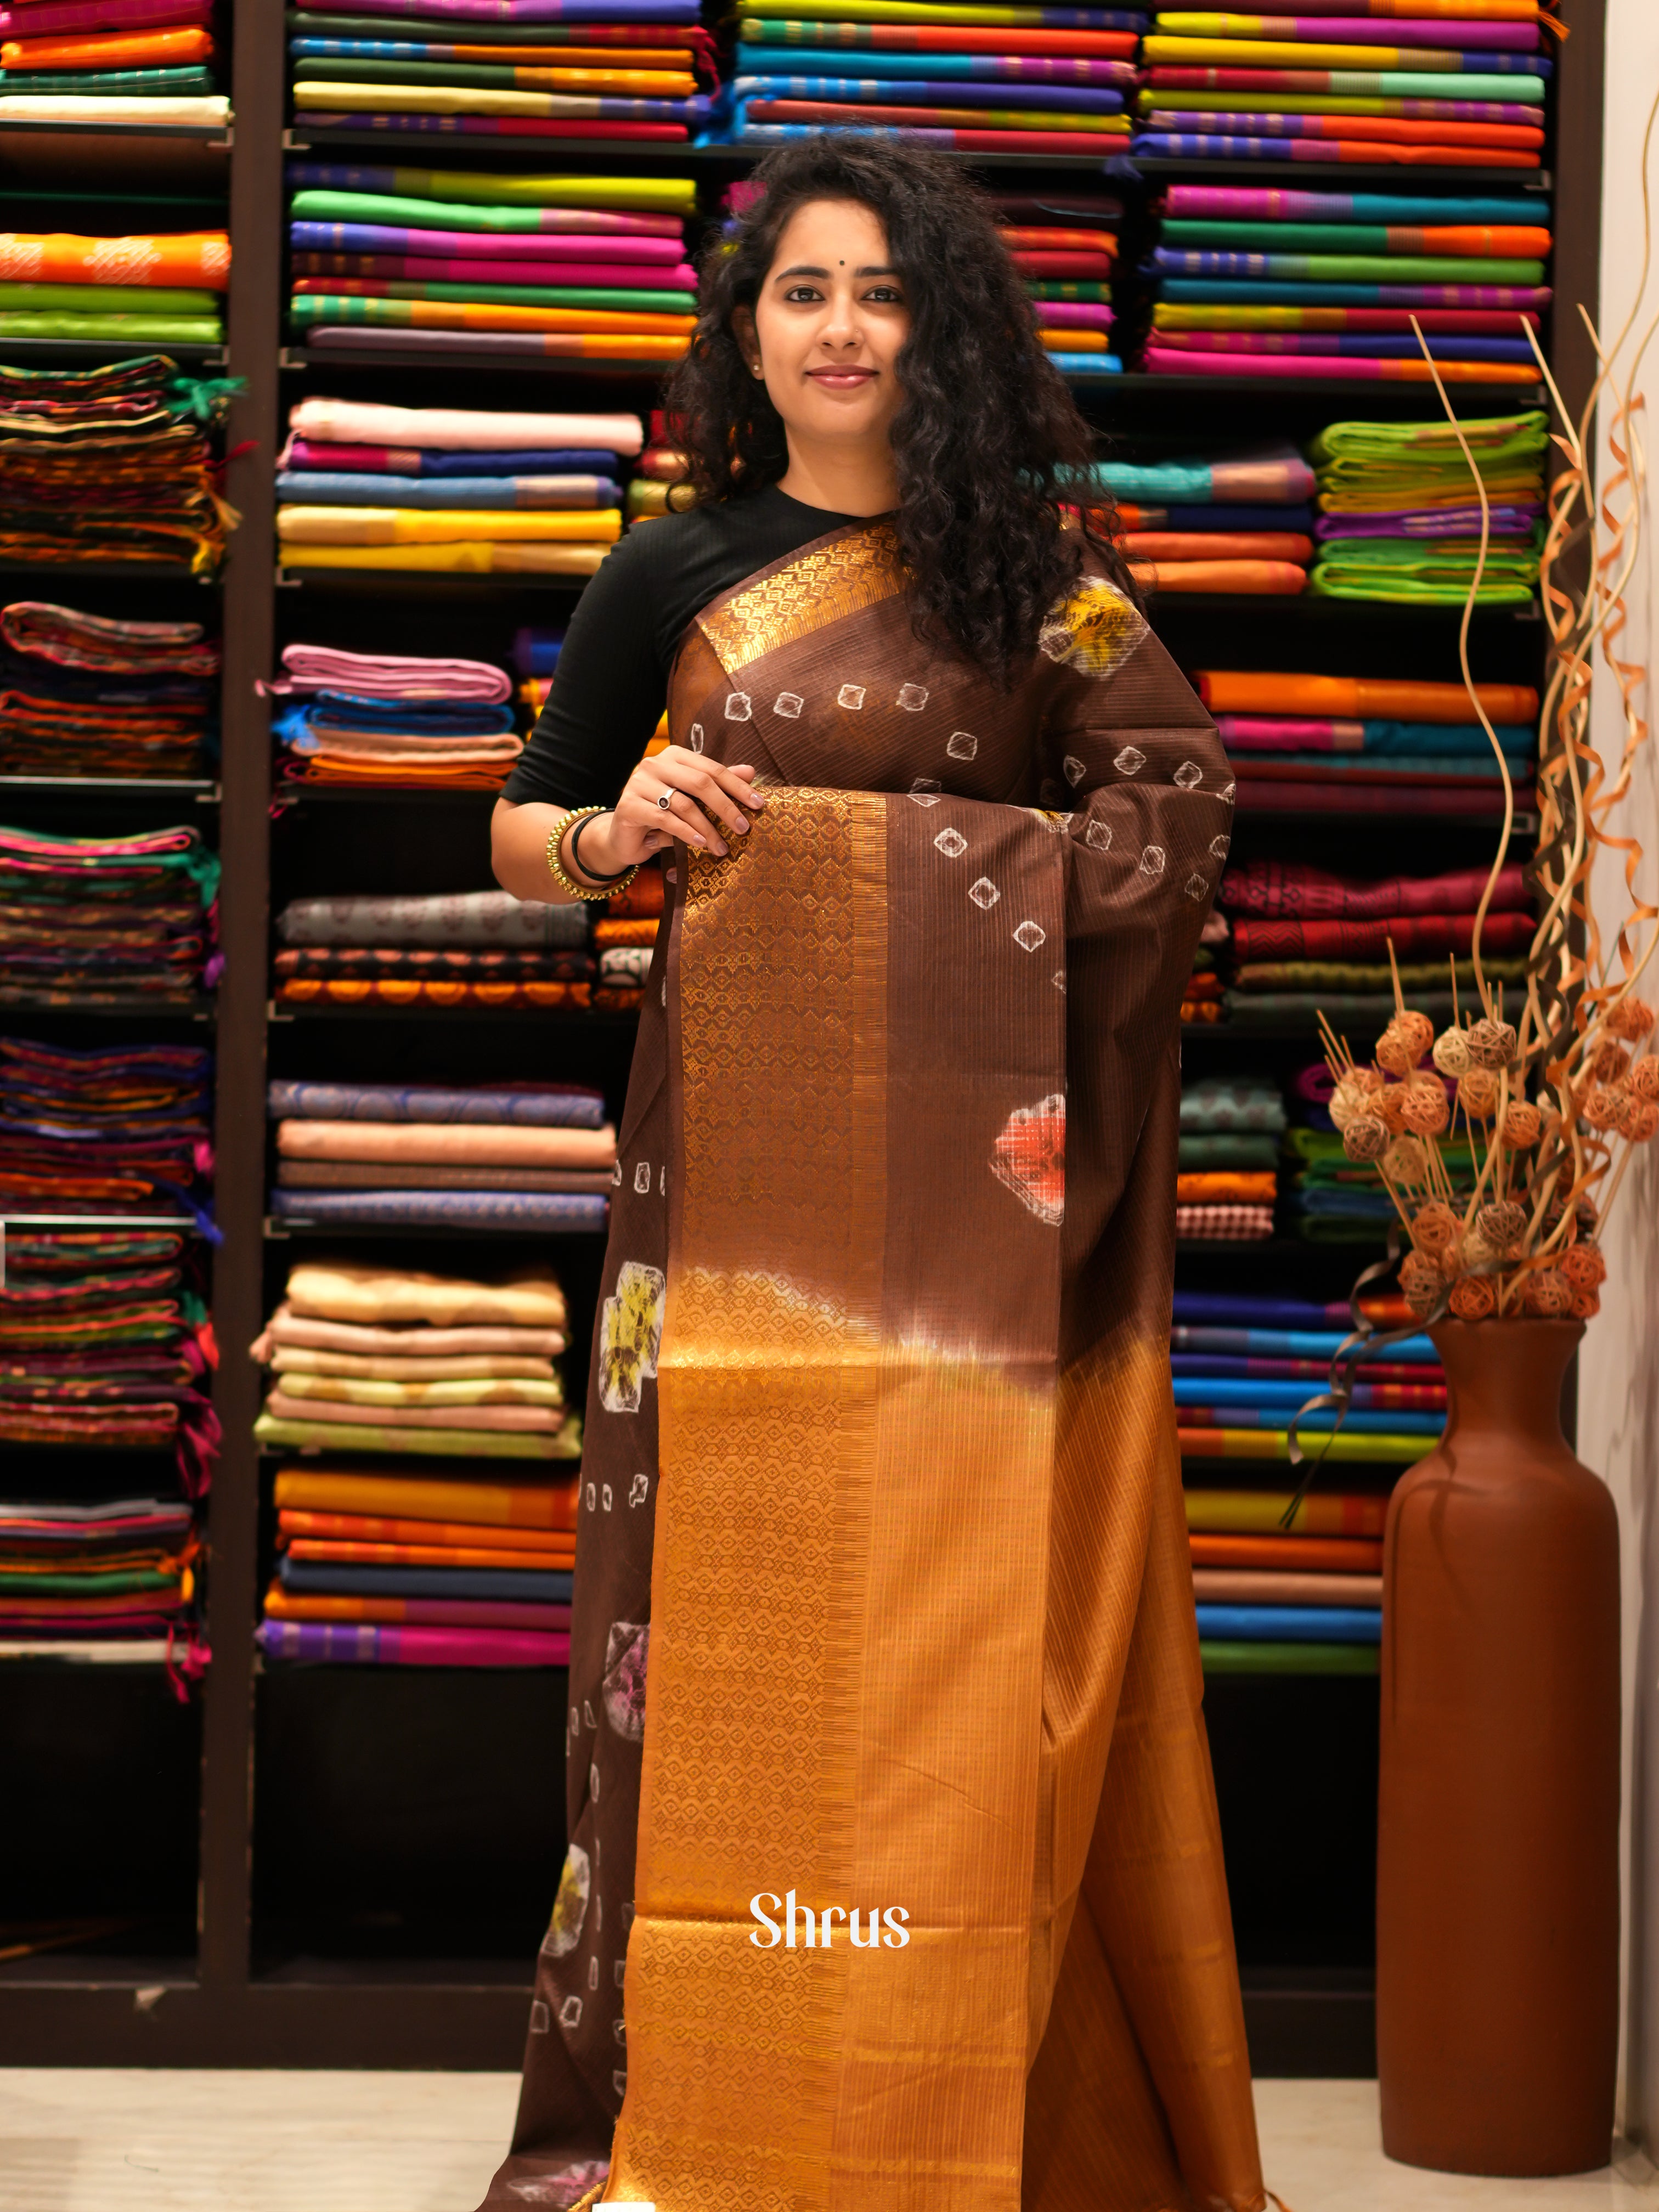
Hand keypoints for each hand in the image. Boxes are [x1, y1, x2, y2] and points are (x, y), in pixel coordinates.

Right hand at [575, 745, 766, 875]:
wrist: (624, 836)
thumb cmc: (663, 815)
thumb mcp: (693, 800)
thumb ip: (718, 784)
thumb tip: (751, 771)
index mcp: (674, 756)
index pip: (712, 768)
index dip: (737, 786)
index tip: (759, 804)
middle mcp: (655, 763)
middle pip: (700, 782)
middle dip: (726, 807)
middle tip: (743, 828)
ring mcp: (638, 782)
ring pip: (683, 803)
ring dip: (707, 828)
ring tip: (722, 847)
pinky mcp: (628, 804)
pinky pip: (664, 819)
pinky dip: (686, 833)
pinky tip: (700, 843)